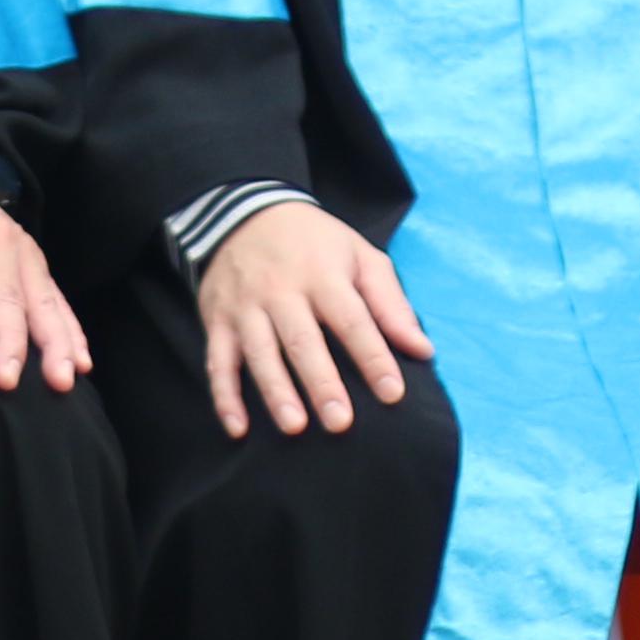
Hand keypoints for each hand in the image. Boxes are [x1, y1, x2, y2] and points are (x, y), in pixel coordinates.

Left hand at [0, 167, 85, 391]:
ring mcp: (24, 250)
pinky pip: (57, 300)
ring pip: (42, 300)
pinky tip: (80, 363)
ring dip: (54, 342)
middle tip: (7, 382)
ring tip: (61, 380)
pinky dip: (71, 331)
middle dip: (9, 341)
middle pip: (5, 296)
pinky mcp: (37, 264)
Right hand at [191, 199, 429, 439]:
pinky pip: (217, 362)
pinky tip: (237, 428)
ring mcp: (245, 307)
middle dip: (321, 382)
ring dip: (275, 391)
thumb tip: (422, 350)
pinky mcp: (217, 320)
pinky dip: (224, 397)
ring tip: (295, 427)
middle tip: (340, 422)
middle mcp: (281, 291)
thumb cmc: (315, 243)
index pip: (351, 320)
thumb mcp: (359, 256)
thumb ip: (391, 304)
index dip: (373, 356)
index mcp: (323, 275)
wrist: (245, 210)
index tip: (392, 393)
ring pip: (259, 353)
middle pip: (302, 340)